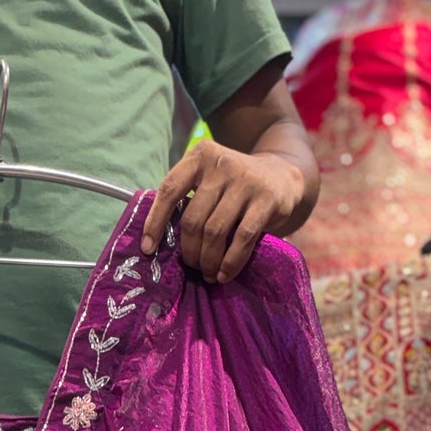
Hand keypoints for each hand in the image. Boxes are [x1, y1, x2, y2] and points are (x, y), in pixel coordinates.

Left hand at [141, 141, 307, 282]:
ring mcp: (245, 180)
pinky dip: (230, 262)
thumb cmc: (235, 187)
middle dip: (189, 251)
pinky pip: (242, 238)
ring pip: (215, 232)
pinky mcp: (266, 199)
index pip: (169, 190)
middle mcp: (221, 163)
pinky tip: (224, 274)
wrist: (282, 175)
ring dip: (208, 260)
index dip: (155, 222)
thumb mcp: (210, 180)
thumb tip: (158, 241)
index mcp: (200, 156)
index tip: (148, 249)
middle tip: (192, 266)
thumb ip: (189, 198)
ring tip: (208, 273)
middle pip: (193, 219)